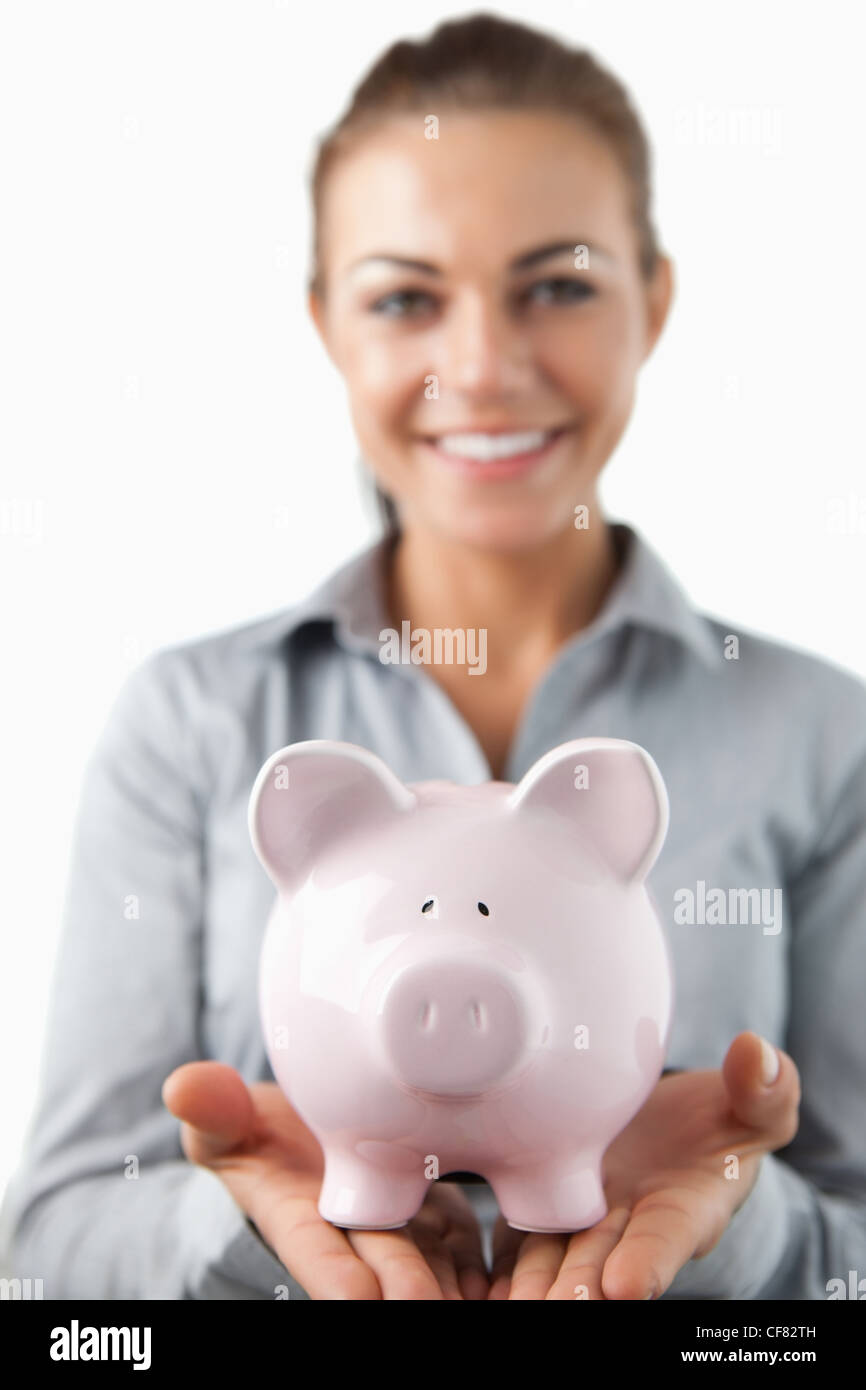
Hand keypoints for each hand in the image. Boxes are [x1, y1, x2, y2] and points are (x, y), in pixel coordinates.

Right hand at [162, 1062, 488, 1299]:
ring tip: (487, 1297)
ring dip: (456, 1286)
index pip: (318, 1251)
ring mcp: (407, 1235)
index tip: (355, 1295)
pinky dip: (492, 1269)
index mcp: (302, 1217)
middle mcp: (360, 1237)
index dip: (335, 1275)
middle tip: (426, 1298)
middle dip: (407, 1284)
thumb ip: (216, 1112)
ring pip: (437, 1267)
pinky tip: (522, 1279)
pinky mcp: (447, 1228)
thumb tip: (184, 1085)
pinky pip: (474, 1253)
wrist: (317, 1143)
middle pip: (387, 1264)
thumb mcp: (232, 1127)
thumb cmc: (263, 1141)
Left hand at [487, 1031, 800, 1299]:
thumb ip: (764, 1091)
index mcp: (686, 1207)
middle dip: (580, 1284)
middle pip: (601, 1260)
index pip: (669, 1237)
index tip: (629, 1283)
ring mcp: (583, 1219)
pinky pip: (516, 1232)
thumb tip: (758, 1052)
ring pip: (552, 1253)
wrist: (672, 1126)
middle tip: (561, 1301)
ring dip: (532, 1278)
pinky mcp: (543, 1203)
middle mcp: (630, 1224)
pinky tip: (469, 1275)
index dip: (651, 1260)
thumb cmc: (721, 1123)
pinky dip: (498, 1257)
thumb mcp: (754, 1108)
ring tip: (511, 1297)